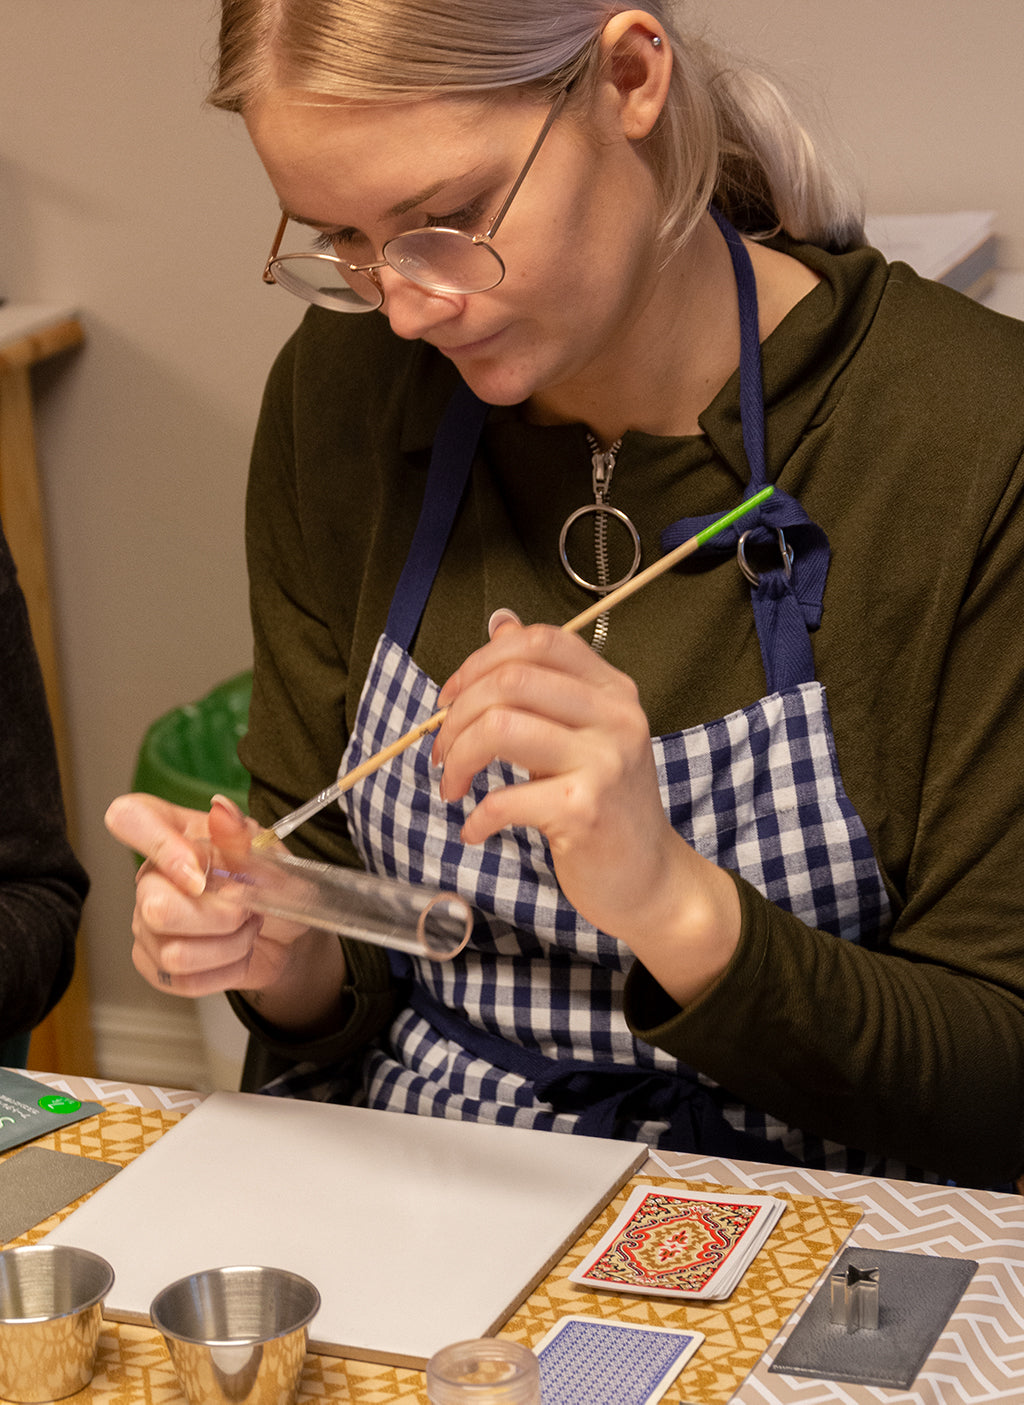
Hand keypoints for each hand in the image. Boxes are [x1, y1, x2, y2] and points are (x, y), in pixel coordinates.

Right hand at [104, 794, 343, 1023]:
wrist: (285, 934)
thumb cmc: (271, 885)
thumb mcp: (271, 856)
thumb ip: (244, 837)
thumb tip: (222, 811)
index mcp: (176, 833)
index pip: (130, 818)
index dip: (159, 845)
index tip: (200, 870)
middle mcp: (152, 877)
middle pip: (157, 908)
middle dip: (220, 918)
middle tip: (247, 909)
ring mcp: (146, 923)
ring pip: (175, 953)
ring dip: (229, 946)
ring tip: (246, 930)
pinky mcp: (154, 965)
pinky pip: (184, 981)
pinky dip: (225, 970)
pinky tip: (235, 953)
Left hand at [432, 616, 740, 1001]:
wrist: (650, 879)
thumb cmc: (606, 806)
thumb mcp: (582, 734)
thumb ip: (543, 682)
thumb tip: (499, 622)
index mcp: (613, 691)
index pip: (540, 641)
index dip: (481, 660)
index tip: (450, 698)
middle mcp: (615, 718)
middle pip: (511, 679)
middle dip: (457, 715)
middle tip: (443, 753)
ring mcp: (604, 762)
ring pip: (500, 727)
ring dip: (458, 759)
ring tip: (452, 788)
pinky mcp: (585, 811)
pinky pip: (505, 799)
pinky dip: (476, 818)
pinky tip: (476, 831)